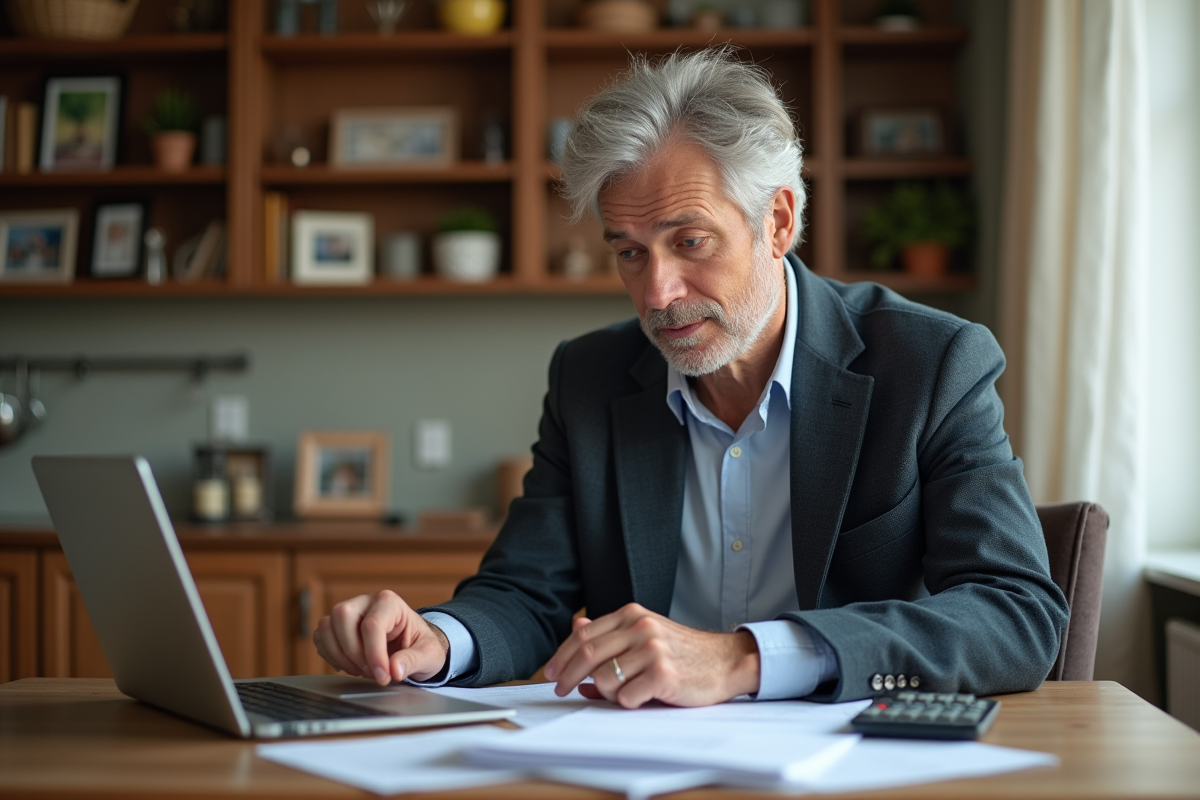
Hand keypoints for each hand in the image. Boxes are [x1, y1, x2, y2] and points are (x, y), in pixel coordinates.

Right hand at [312, 590, 448, 685]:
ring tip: (362, 670)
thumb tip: (394, 669)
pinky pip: (320, 638)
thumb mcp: (429, 654)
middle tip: (372, 672)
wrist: (413, 646)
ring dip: (340, 656)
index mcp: (390, 602)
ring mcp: (348, 612)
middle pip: (342, 617)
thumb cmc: (421, 645)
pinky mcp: (336, 626)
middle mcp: (365, 602)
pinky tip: (350, 666)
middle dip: (354, 652)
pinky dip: (330, 656)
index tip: (382, 677)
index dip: (374, 654)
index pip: (372, 624)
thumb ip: (413, 660)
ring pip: (326, 627)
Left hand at [543, 603, 759, 707]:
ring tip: (626, 692)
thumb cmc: (683, 653)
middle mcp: (640, 627)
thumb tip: (575, 630)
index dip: (561, 655)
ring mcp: (652, 649)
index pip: (583, 634)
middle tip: (559, 690)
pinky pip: (626, 697)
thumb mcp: (645, 634)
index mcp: (632, 615)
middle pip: (586, 654)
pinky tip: (643, 697)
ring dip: (607, 693)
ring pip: (604, 679)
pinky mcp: (663, 673)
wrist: (725, 662)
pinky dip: (628, 703)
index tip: (550, 672)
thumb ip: (611, 633)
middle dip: (566, 675)